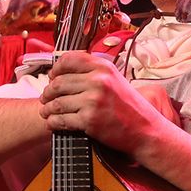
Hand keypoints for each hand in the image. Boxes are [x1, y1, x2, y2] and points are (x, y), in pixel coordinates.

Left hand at [39, 51, 179, 157]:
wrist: (145, 130)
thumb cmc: (129, 107)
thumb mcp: (115, 80)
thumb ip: (94, 73)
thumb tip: (64, 71)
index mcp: (103, 67)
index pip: (69, 60)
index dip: (56, 68)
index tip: (52, 76)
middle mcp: (98, 81)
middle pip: (59, 82)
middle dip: (48, 92)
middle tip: (46, 98)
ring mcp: (93, 100)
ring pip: (57, 102)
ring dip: (48, 109)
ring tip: (47, 112)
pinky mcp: (89, 120)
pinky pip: (61, 119)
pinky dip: (53, 123)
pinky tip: (53, 123)